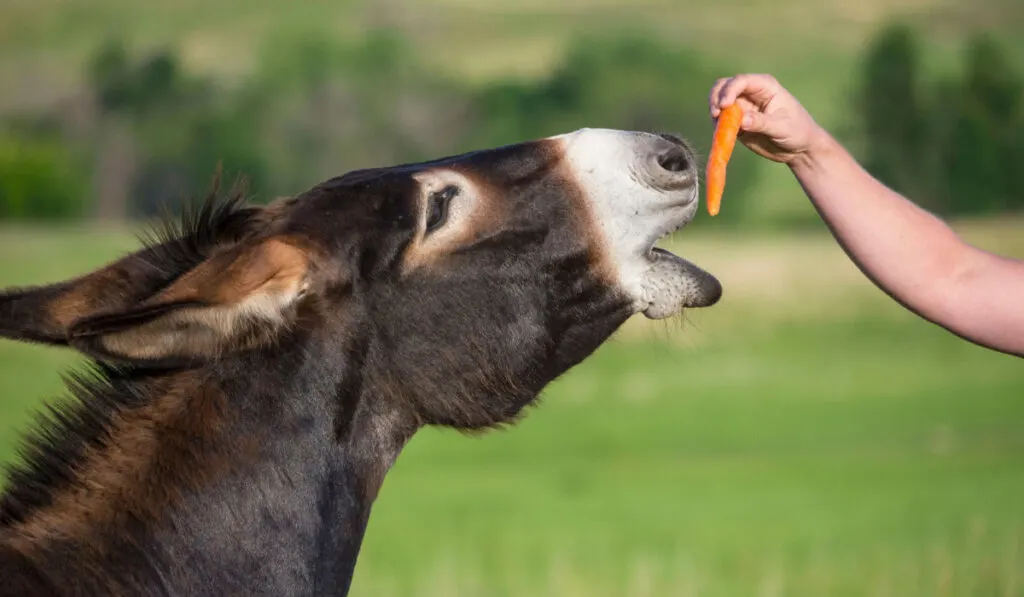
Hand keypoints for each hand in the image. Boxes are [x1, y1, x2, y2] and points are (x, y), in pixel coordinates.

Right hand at [708, 74, 827, 165]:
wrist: (799, 149)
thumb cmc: (798, 132)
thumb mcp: (782, 127)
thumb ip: (762, 123)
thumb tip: (741, 120)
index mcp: (765, 87)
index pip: (741, 81)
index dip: (729, 91)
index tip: (723, 106)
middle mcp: (751, 93)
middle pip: (724, 86)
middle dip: (716, 97)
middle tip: (714, 114)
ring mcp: (742, 107)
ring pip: (719, 102)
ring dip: (714, 112)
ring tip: (719, 126)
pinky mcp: (737, 122)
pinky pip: (721, 121)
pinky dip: (717, 126)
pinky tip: (722, 135)